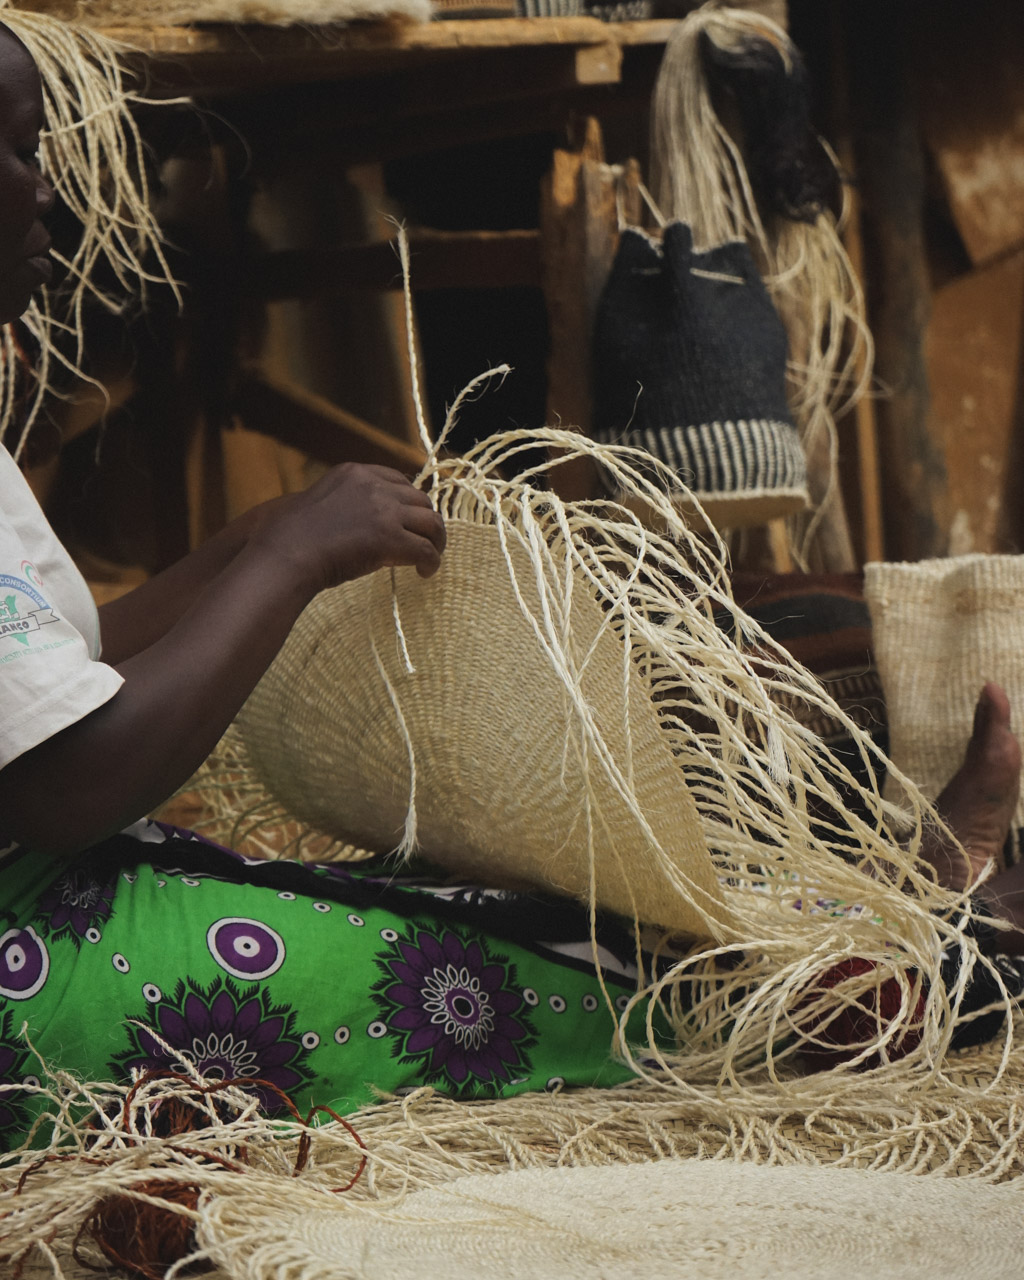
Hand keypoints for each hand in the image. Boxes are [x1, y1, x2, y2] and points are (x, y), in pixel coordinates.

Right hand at [251, 463, 446, 592]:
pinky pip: (426, 550)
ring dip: (436, 540)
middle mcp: (373, 485)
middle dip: (426, 520)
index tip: (409, 518)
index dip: (408, 501)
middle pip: (419, 499)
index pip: (397, 479)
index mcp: (353, 473)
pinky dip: (431, 562)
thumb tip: (358, 525)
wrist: (284, 554)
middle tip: (425, 541)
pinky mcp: (390, 538)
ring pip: (431, 522)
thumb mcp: (317, 505)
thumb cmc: (288, 537)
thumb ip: (343, 506)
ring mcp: (383, 510)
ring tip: (431, 557)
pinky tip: (424, 573)